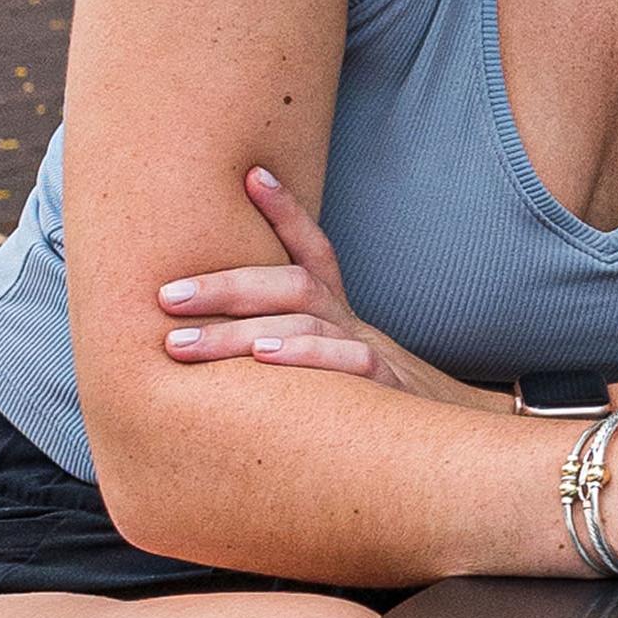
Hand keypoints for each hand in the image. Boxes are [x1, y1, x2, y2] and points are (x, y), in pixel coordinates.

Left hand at [156, 166, 484, 408]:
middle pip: (293, 282)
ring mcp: (371, 351)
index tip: (252, 174)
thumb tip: (215, 353)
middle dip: (226, 284)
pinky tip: (264, 359)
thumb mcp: (336, 368)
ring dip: (237, 330)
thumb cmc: (375, 409)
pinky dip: (306, 353)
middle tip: (165, 296)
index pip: (314, 250)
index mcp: (341, 314)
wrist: (451, 443)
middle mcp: (352, 323)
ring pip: (305, 320)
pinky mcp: (386, 387)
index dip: (286, 210)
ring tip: (180, 342)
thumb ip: (290, 352)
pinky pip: (347, 360)